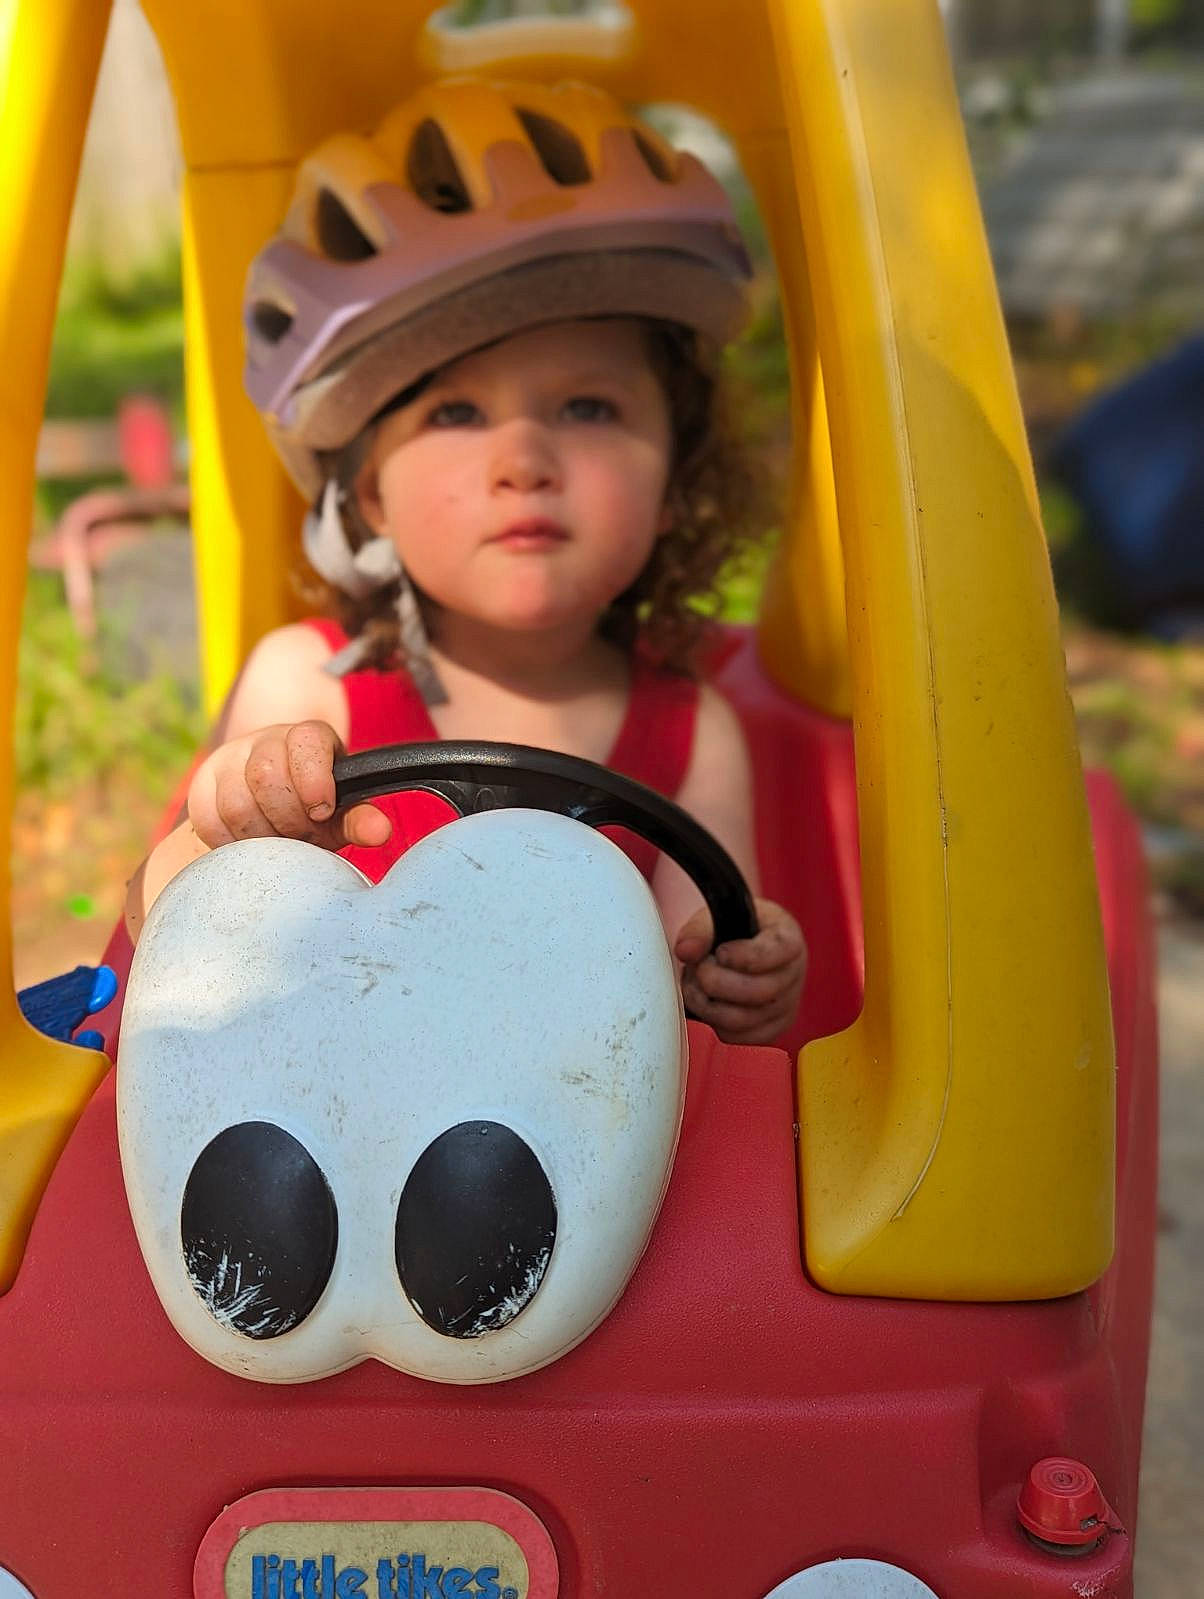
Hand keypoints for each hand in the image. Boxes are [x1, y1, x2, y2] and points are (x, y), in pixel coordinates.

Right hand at [187, 721, 391, 852]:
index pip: (305, 742)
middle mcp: (263, 740)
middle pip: (266, 776)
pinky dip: (232, 843)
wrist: (273, 804)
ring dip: (262, 836)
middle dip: (289, 819)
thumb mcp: (342, 811)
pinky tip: (252, 845)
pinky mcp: (202, 787)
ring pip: (236, 803)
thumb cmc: (316, 808)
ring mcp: (228, 760)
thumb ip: (359, 819)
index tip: (322, 811)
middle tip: (302, 835)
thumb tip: (380, 832)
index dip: (314, 781)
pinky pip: (209, 821)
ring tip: (279, 843)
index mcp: (307, 737)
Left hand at [674, 897, 805, 1044]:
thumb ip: (700, 930)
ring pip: (743, 1020)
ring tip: (695, 985)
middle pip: (758, 992)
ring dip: (707, 1005)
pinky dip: (713, 1023)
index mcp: (788, 940)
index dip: (742, 957)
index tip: (719, 952)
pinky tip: (706, 1002)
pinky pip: (737, 1037)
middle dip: (715, 982)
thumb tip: (686, 950)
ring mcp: (785, 1007)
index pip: (775, 954)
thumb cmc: (734, 931)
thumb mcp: (719, 917)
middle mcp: (793, 976)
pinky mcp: (770, 1030)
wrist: (744, 949)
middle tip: (697, 968)